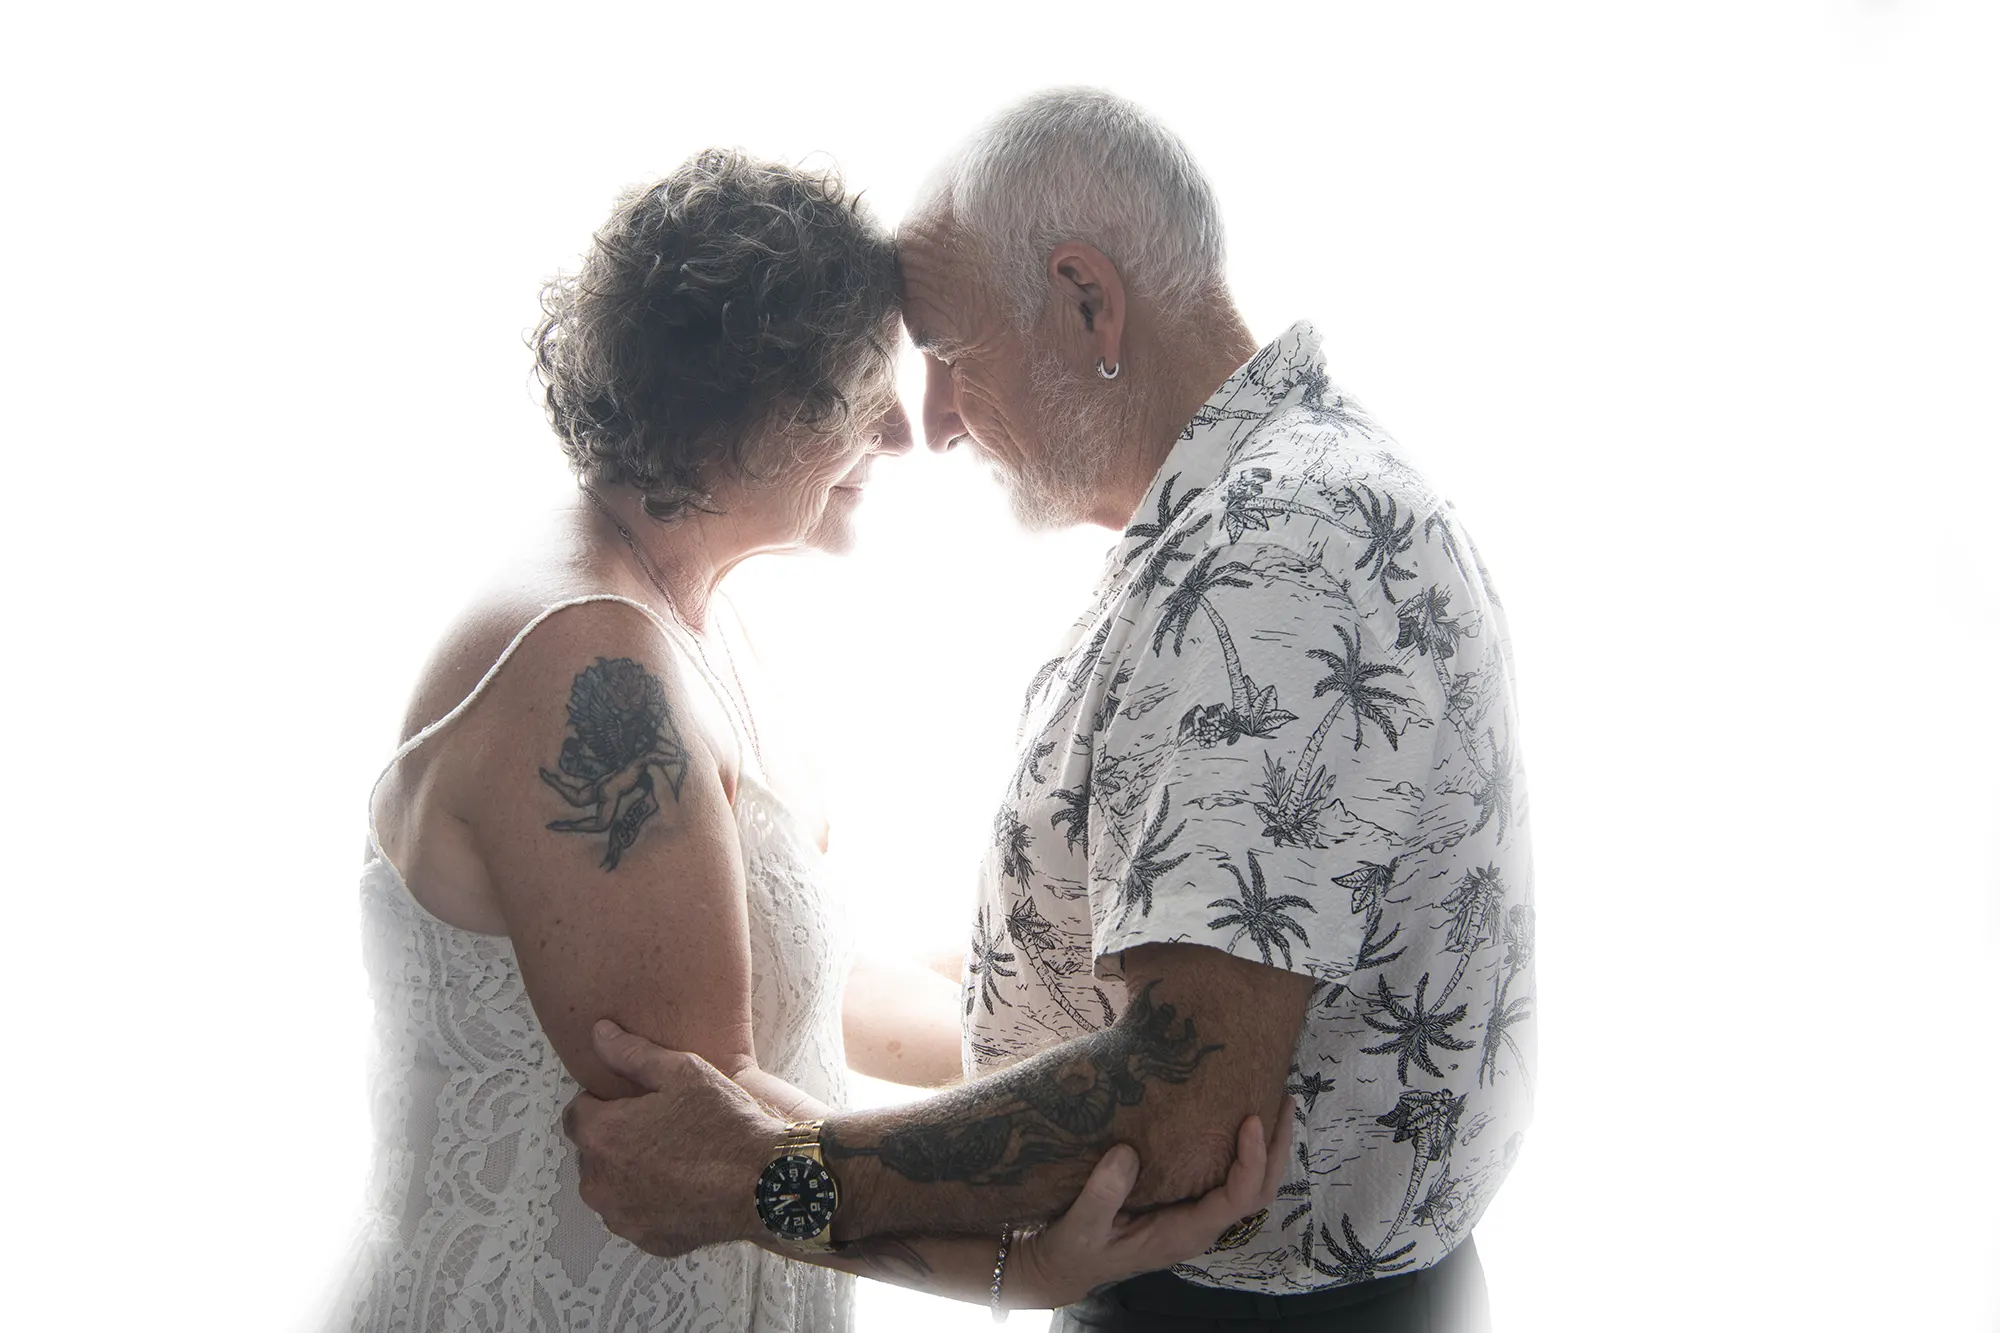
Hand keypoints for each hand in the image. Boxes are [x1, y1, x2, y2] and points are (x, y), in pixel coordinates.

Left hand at [562, 1020, 780, 1257]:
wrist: (766, 1182)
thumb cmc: (726, 1127)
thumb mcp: (683, 1072)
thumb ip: (632, 1054)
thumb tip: (601, 1035)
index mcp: (602, 1135)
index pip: (576, 1114)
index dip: (605, 1104)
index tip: (634, 1104)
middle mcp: (600, 1181)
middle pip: (593, 1151)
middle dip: (617, 1138)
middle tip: (661, 1127)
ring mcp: (621, 1216)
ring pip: (612, 1186)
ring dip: (630, 1172)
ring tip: (674, 1157)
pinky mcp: (645, 1239)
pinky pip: (636, 1215)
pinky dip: (651, 1201)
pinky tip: (684, 1184)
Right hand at [1003, 1100, 1293, 1309]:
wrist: (1065, 1267)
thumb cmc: (1074, 1250)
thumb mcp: (1081, 1227)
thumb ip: (1102, 1196)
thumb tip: (1126, 1153)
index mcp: (1185, 1232)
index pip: (1237, 1198)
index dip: (1251, 1160)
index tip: (1250, 1120)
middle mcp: (1200, 1225)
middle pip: (1259, 1191)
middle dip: (1277, 1148)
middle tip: (1283, 1099)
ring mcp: (1196, 1215)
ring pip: (1250, 1186)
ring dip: (1268, 1148)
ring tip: (1274, 1101)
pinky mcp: (1186, 1204)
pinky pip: (1229, 1178)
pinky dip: (1245, 1151)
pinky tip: (1239, 1120)